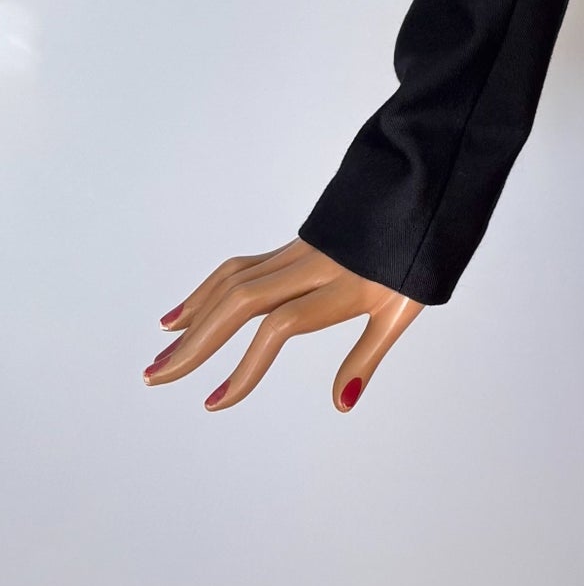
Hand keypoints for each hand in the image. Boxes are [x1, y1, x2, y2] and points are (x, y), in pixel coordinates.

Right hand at [141, 240, 421, 414]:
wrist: (426, 182)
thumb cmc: (419, 252)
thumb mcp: (404, 308)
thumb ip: (368, 355)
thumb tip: (342, 403)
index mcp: (343, 286)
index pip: (280, 327)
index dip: (246, 368)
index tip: (216, 403)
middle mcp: (312, 266)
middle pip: (242, 302)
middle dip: (196, 343)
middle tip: (156, 377)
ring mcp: (298, 252)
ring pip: (233, 282)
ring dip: (193, 318)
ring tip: (162, 354)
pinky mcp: (292, 246)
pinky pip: (239, 268)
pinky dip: (207, 291)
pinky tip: (184, 312)